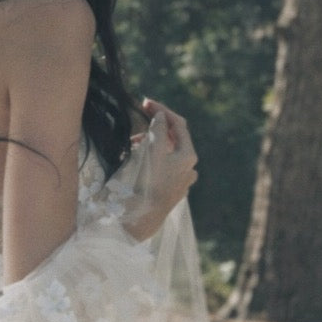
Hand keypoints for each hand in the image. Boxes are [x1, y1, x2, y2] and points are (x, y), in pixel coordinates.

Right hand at [122, 97, 196, 240]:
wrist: (142, 219)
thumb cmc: (146, 183)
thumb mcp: (152, 152)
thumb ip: (157, 130)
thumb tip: (161, 114)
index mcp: (188, 156)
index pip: (178, 124)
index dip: (162, 110)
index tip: (145, 102)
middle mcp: (189, 168)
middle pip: (173, 138)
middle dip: (155, 127)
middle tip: (138, 119)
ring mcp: (181, 179)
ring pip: (166, 152)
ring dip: (150, 142)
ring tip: (132, 142)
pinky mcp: (171, 189)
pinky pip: (162, 165)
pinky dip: (150, 156)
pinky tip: (137, 157)